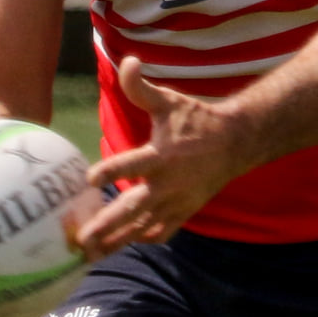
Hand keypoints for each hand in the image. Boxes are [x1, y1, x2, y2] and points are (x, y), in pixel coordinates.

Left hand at [73, 58, 250, 258]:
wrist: (235, 144)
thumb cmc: (196, 120)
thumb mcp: (169, 101)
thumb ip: (141, 88)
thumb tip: (128, 61)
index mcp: (161, 155)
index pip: (131, 165)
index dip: (110, 172)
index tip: (90, 180)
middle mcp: (168, 184)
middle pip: (132, 209)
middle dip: (106, 225)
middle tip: (82, 239)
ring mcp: (176, 202)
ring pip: (143, 228)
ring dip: (117, 242)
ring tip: (91, 255)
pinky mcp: (184, 212)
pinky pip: (160, 233)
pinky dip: (141, 240)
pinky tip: (120, 246)